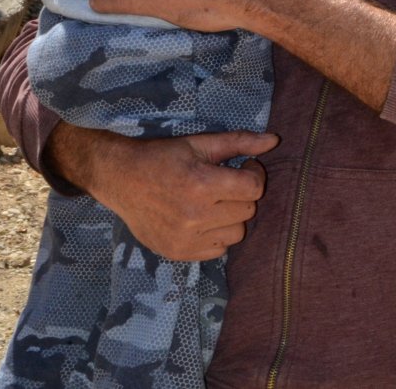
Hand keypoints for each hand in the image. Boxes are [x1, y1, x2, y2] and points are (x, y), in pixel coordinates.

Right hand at [46, 123, 278, 259]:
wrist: (121, 179)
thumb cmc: (163, 156)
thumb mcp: (200, 143)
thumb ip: (239, 142)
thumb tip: (274, 141)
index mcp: (202, 183)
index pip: (254, 188)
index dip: (254, 174)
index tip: (243, 167)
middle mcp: (195, 216)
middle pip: (247, 211)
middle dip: (241, 194)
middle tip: (224, 183)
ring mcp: (186, 239)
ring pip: (237, 234)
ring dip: (231, 217)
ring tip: (213, 203)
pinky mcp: (178, 254)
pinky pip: (218, 251)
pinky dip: (216, 236)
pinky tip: (201, 219)